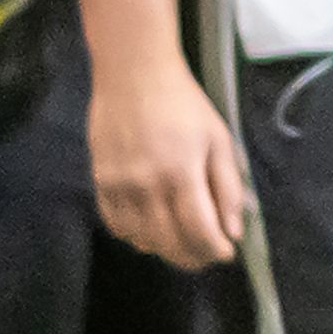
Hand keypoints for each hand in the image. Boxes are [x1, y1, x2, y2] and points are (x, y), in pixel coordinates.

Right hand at [89, 52, 245, 269]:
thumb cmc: (184, 106)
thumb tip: (233, 231)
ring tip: (183, 245)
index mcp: (181, 174)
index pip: (199, 231)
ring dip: (165, 250)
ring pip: (140, 239)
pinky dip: (135, 236)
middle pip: (168, 242)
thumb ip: (228, 188)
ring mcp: (118, 186)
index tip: (226, 253)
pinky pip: (115, 225)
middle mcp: (146, 186)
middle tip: (208, 255)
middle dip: (193, 257)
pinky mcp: (99, 182)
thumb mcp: (219, 140)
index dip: (215, 250)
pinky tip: (152, 230)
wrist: (133, 76)